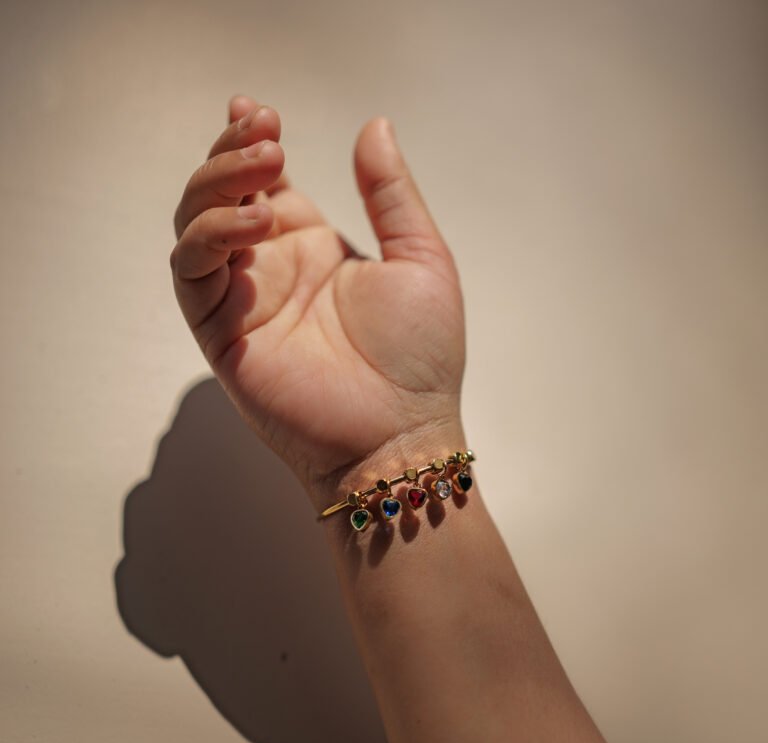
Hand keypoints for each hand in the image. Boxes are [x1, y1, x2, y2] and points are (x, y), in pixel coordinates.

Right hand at [171, 96, 466, 503]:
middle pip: (219, 197)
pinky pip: (191, 276)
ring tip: (265, 166)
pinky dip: (210, 239)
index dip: (248, 144)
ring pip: (193, 228)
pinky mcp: (221, 336)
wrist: (404, 432)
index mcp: (312, 250)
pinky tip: (253, 222)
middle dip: (231, 155)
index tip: (256, 109)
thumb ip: (391, 195)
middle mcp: (271, 272)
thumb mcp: (420, 258)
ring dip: (216, 187)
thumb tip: (375, 126)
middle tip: (266, 132)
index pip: (262, 186)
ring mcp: (242, 302)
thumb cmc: (420, 358)